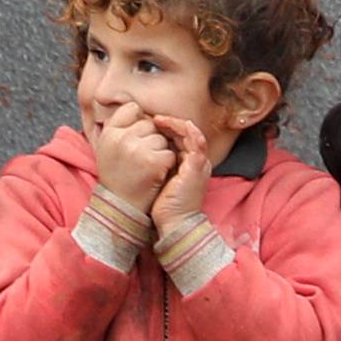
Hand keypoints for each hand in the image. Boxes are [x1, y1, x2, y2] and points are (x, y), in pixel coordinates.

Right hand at [85, 102, 176, 211]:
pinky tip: (155, 174)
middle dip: (150, 138)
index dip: (138, 121)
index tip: (136, 136)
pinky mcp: (153, 161)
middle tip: (140, 158)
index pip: (131, 108)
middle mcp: (120, 138)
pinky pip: (169, 153)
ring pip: (161, 139)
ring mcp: (137, 149)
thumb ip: (119, 128)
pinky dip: (167, 165)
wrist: (122, 207)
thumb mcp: (108, 148)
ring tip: (146, 167)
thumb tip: (136, 109)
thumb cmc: (117, 177)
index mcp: (109, 132)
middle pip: (150, 123)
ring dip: (160, 152)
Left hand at [146, 113, 218, 231]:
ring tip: (160, 119)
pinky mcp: (197, 167)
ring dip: (176, 124)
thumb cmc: (165, 205)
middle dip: (172, 124)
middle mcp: (198, 162)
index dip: (169, 130)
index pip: (183, 140)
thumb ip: (159, 164)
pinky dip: (183, 131)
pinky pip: (195, 142)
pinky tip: (167, 125)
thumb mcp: (162, 179)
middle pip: (189, 135)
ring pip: (193, 134)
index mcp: (190, 165)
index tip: (152, 124)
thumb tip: (141, 151)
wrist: (175, 223)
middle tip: (155, 117)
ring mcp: (199, 164)